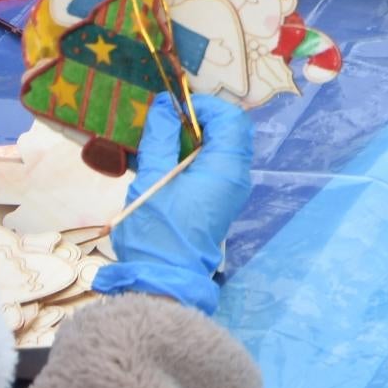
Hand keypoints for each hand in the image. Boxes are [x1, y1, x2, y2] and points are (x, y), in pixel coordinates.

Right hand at [91, 95, 255, 314]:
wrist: (163, 281)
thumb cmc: (156, 233)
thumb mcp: (151, 180)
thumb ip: (161, 138)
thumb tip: (165, 106)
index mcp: (225, 170)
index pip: (231, 119)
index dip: (205, 106)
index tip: (174, 108)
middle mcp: (236, 178)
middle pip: (230, 131)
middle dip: (200, 119)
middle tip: (166, 121)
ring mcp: (230, 192)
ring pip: (222, 148)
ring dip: (195, 138)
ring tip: (162, 139)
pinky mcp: (219, 202)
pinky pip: (215, 166)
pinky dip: (195, 155)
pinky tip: (166, 161)